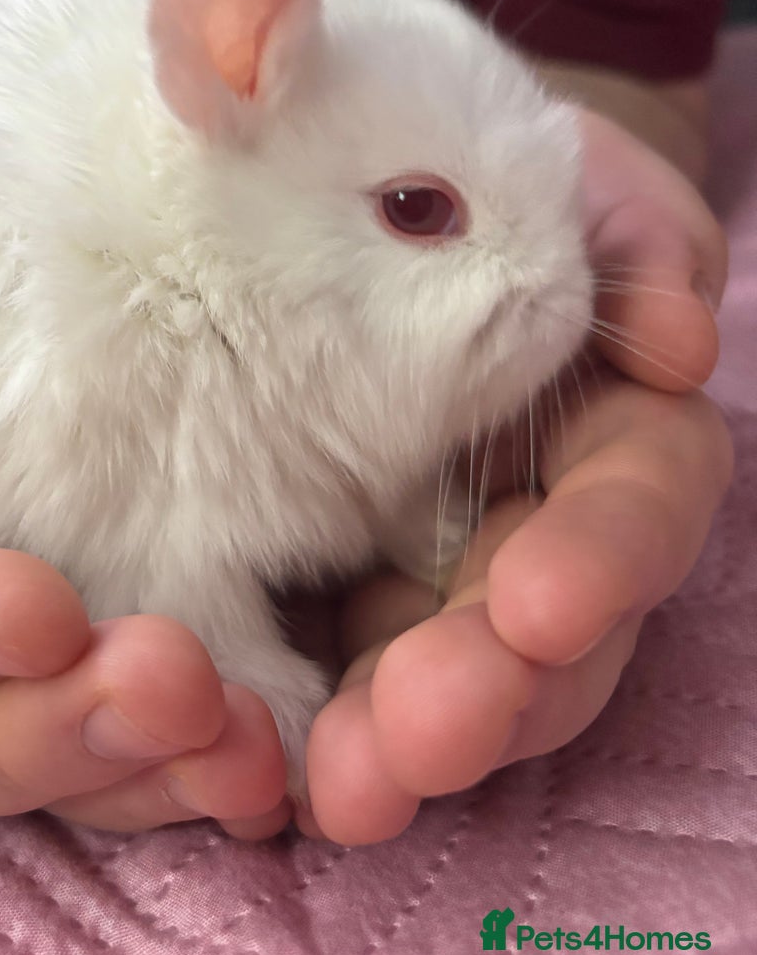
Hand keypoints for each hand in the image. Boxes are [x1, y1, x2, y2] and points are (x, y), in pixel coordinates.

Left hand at [301, 110, 733, 843]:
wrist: (369, 185)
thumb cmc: (484, 169)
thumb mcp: (566, 171)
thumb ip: (632, 227)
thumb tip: (682, 336)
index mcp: (604, 421)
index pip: (637, 501)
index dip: (605, 558)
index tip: (542, 604)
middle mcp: (535, 511)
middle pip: (548, 629)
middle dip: (498, 687)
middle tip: (427, 730)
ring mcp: (442, 560)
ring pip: (452, 673)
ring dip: (410, 736)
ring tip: (348, 784)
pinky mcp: (349, 582)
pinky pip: (343, 669)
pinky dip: (317, 724)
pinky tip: (272, 770)